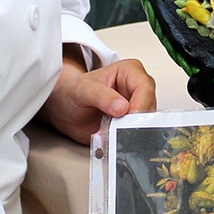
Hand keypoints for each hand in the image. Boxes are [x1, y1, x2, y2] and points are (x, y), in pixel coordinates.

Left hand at [37, 50, 155, 143]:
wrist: (64, 109)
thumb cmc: (73, 92)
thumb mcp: (83, 90)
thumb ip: (101, 96)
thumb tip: (122, 107)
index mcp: (130, 71)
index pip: (145, 88)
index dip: (140, 104)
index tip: (127, 118)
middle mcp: (137, 88)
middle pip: (150, 107)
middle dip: (136, 121)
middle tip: (120, 132)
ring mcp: (136, 108)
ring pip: (147, 123)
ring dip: (132, 132)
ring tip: (114, 135)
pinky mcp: (132, 124)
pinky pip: (138, 135)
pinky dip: (128, 140)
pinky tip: (116, 141)